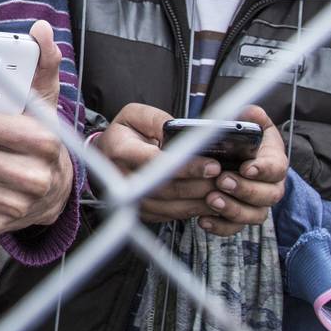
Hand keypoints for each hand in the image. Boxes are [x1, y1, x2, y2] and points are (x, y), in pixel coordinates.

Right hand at [95, 102, 226, 229]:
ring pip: (173, 207)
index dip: (187, 166)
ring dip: (202, 201)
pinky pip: (173, 216)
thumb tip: (180, 130)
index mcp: (121, 151)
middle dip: (201, 185)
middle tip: (227, 179)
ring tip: (224, 190)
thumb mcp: (134, 115)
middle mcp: (124, 179)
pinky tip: (211, 200)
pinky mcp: (143, 212)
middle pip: (169, 189)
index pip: (157, 163)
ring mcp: (133, 200)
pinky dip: (195, 210)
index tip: (212, 165)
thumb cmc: (122, 134)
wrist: (104, 158)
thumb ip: (157, 119)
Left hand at [203, 106, 287, 235]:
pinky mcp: (241, 216)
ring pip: (254, 215)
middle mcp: (271, 186)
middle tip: (223, 181)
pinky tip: (203, 219)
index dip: (263, 170)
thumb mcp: (252, 124)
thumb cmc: (247, 142)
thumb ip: (252, 117)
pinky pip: (235, 228)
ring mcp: (257, 204)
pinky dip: (220, 226)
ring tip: (212, 199)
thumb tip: (249, 111)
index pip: (276, 169)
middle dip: (245, 190)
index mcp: (274, 162)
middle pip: (267, 195)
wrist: (238, 159)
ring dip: (233, 209)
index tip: (246, 168)